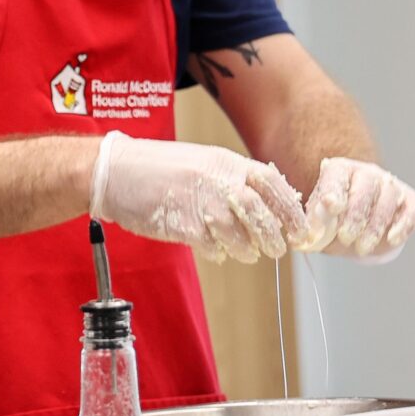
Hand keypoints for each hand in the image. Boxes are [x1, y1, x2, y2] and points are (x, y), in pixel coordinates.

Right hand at [90, 131, 307, 262]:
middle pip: (260, 212)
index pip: (271, 183)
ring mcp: (199, 202)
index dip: (290, 208)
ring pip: (238, 234)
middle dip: (273, 235)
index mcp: (225, 162)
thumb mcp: (203, 163)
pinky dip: (218, 252)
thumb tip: (267, 206)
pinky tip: (216, 250)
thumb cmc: (159, 169)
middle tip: (277, 249)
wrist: (114, 171)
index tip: (300, 228)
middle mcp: (217, 180)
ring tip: (248, 253)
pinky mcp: (182, 224)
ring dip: (248, 248)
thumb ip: (232, 180)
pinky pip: (211, 245)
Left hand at [301, 157, 414, 258]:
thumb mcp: (320, 224)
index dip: (334, 189)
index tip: (331, 206)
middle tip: (346, 238)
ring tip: (361, 248)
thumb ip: (314, 226)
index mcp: (339, 171)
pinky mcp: (411, 201)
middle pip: (366, 186)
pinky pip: (413, 209)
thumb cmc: (336, 222)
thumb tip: (304, 236)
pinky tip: (393, 239)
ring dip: (375, 226)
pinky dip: (405, 224)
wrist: (359, 228)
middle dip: (356, 215)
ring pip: (389, 198)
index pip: (337, 174)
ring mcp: (390, 185)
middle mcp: (366, 173)